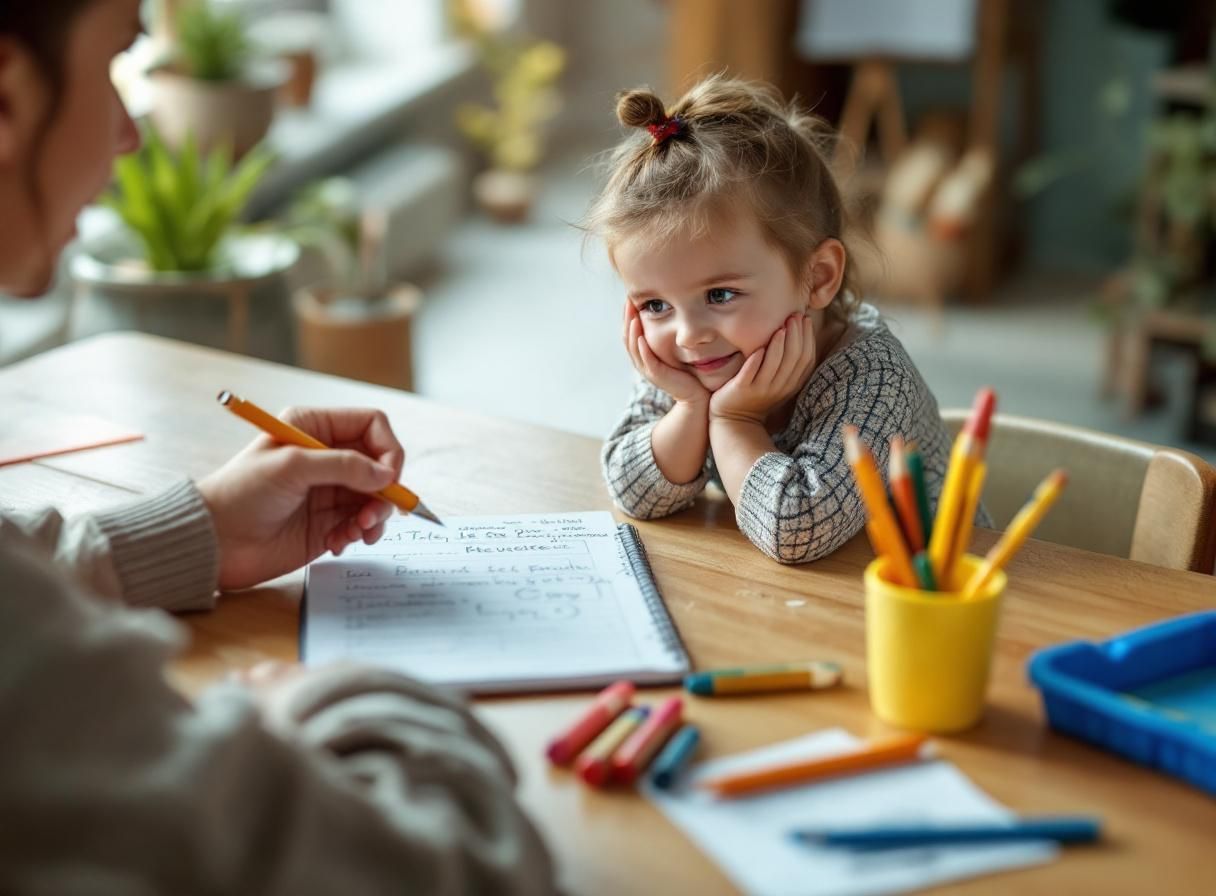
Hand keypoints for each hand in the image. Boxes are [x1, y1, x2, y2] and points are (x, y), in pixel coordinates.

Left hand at [198, 407, 404, 590]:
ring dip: (374, 517)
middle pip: (380, 464)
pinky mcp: (328, 521)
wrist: (215, 541)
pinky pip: (362, 523)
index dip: (388, 450)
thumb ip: (344, 467)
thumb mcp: (293, 468)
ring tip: (356, 533)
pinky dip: (359, 533)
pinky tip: (337, 542)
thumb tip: (387, 475)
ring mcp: (329, 490)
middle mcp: (326, 456)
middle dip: (384, 491)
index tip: (388, 478)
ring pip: (377, 497)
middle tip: (371, 516)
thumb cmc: (241, 494)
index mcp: (315, 428)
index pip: (372, 426)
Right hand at [623, 303, 708, 405]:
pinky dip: (642, 349)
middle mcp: (643, 361)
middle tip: (628, 300)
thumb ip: (672, 335)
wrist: (696, 396)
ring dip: (632, 330)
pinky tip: (641, 337)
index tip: (631, 298)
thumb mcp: (676, 350)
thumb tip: (676, 313)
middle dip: (627, 318)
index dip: (629, 315)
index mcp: (645, 355)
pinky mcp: (657, 376)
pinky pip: (646, 360)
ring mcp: (648, 369)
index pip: (631, 332)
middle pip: (628, 337)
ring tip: (633, 314)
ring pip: (633, 348)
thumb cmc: (689, 372)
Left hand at [710, 313, 816, 425]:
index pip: (806, 359)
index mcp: (791, 384)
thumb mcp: (778, 380)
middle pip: (794, 359)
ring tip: (782, 326)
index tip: (805, 318)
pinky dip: (756, 362)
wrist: (733, 419)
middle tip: (794, 316)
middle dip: (796, 335)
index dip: (807, 338)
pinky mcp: (742, 390)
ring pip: (775, 366)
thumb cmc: (756, 393)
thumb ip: (787, 362)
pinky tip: (760, 348)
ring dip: (779, 346)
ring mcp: (761, 389)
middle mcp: (779, 387)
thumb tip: (796, 332)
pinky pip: (751, 374)